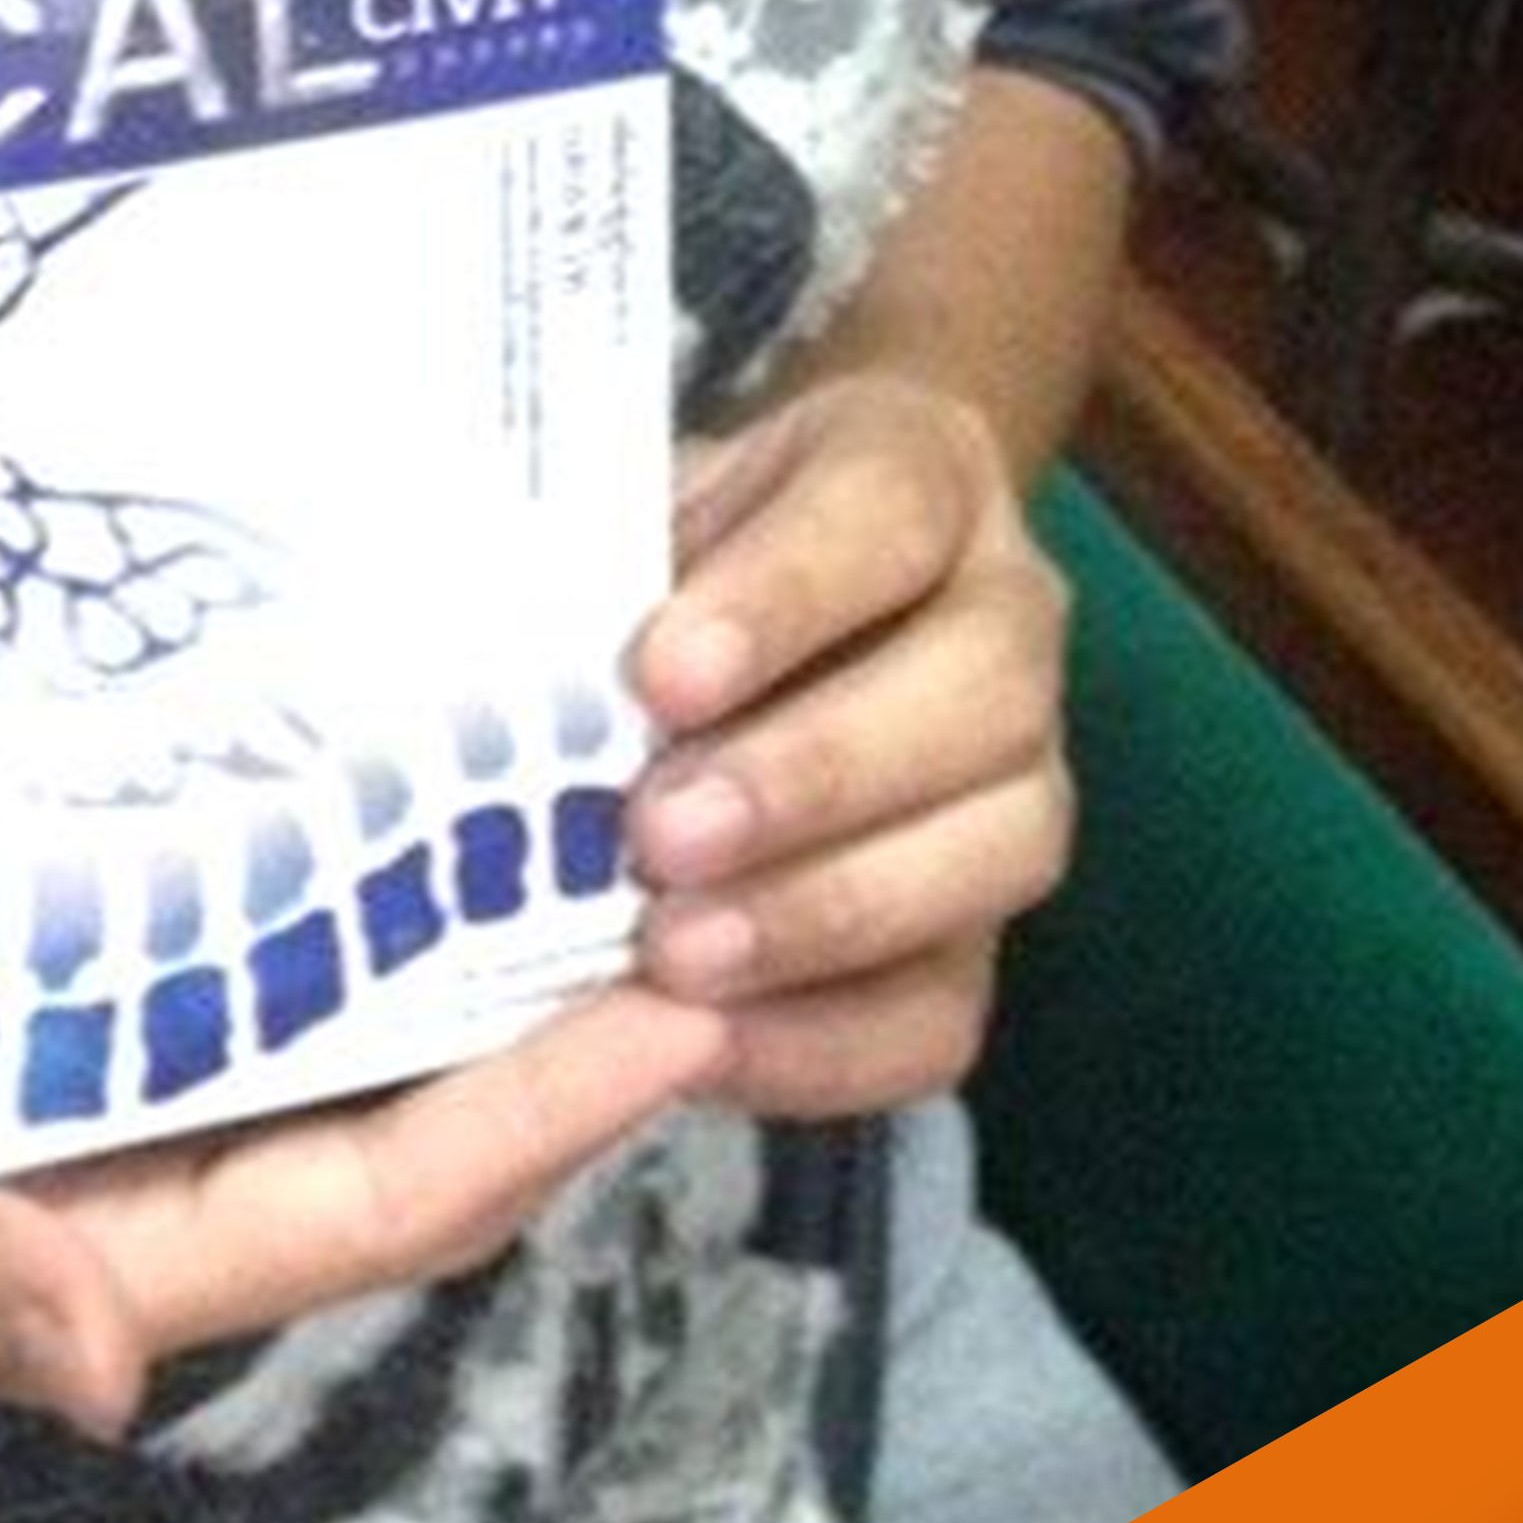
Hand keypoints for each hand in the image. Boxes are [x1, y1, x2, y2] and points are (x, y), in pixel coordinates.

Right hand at [0, 803, 726, 1440]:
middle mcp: (143, 1171)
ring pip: (351, 1011)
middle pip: (407, 1110)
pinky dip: (351, 855)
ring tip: (626, 798)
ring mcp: (120, 1067)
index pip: (377, 1203)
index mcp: (103, 1253)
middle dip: (559, 1017)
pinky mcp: (80, 966)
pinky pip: (256, 921)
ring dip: (477, 930)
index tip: (679, 1009)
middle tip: (718, 875)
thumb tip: (107, 1367)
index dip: (534, 1123)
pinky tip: (435, 744)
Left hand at [619, 367, 1074, 1116]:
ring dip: (830, 913)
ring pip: (995, 851)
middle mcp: (1007, 620)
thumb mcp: (628, 512)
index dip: (786, 596)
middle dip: (816, 774)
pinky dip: (830, 1042)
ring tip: (676, 953)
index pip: (887, 508)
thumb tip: (505, 668)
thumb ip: (594, 565)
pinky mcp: (976, 934)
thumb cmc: (662, 563)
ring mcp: (1017, 783)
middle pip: (980, 691)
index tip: (662, 672)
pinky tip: (705, 1046)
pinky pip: (948, 1010)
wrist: (728, 636)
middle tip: (661, 833)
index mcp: (921, 476)